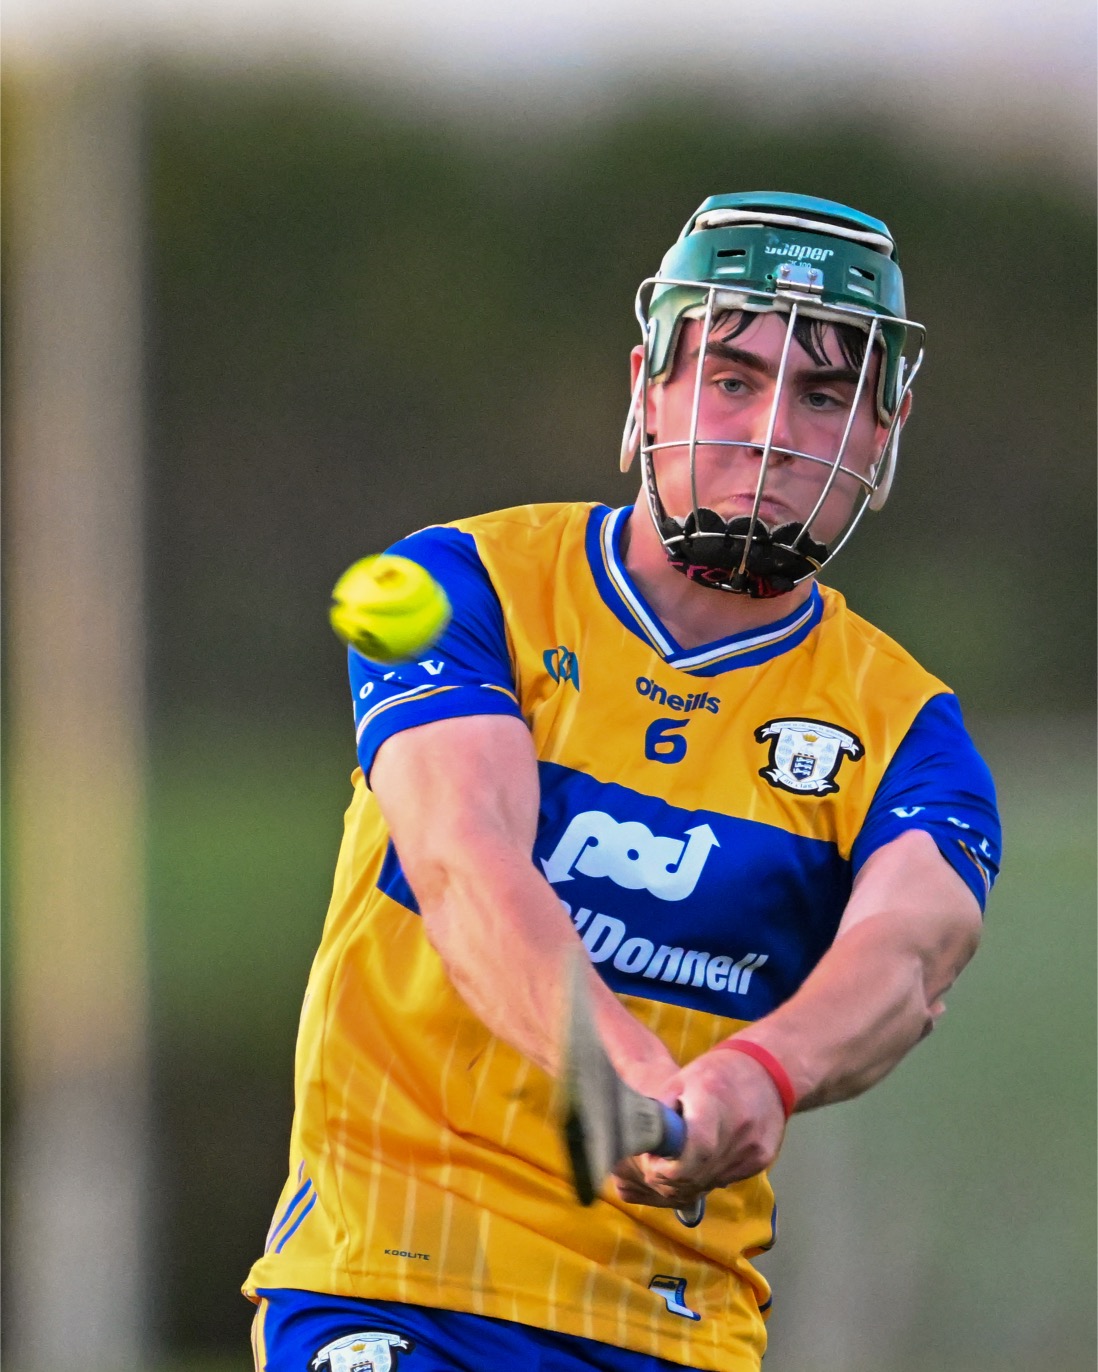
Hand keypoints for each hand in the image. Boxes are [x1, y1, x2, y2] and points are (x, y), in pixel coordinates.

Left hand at [612, 1045, 787, 1208]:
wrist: (766, 1072)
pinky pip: (725, 1179)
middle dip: (670, 1178)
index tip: (653, 1164)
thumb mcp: (680, 1081)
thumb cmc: (716, 1073)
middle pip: (699, 1174)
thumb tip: (643, 1148)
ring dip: (688, 1180)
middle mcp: (739, 1127)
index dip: (669, 1168)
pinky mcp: (762, 1159)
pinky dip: (707, 1175)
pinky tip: (702, 1157)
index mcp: (714, 1100)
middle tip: (657, 1166)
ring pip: (710, 1183)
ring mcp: (754, 1147)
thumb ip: (660, 1114)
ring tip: (678, 1159)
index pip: (696, 1151)